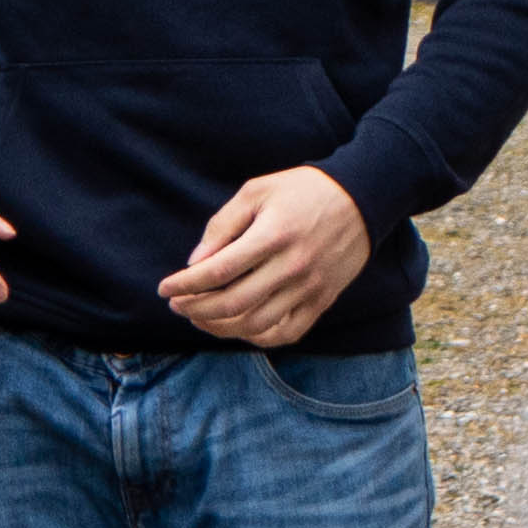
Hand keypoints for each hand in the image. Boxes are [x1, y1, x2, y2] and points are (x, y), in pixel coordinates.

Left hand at [169, 164, 375, 348]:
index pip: (217, 272)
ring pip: (254, 325)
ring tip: (200, 317)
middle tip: (177, 305)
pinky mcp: (322, 301)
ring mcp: (309, 288)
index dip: (185, 284)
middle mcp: (292, 266)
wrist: (363, 198)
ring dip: (218, 327)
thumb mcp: (257, 191)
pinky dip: (255, 337)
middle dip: (195, 309)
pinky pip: (285, 333)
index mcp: (273, 235)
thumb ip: (223, 226)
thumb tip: (195, 264)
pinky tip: (237, 327)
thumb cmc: (303, 190)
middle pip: (232, 304)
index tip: (164, 288)